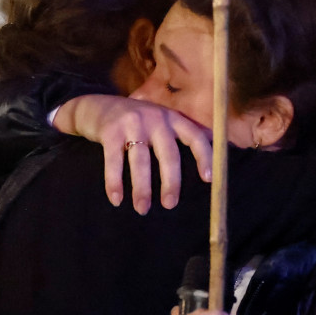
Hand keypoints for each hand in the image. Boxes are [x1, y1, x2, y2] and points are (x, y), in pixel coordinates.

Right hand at [53, 95, 212, 213]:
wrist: (96, 105)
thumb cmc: (136, 119)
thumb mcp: (161, 119)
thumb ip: (183, 131)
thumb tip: (219, 145)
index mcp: (172, 118)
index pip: (194, 136)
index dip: (204, 157)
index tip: (209, 179)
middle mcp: (155, 118)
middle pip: (168, 154)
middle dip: (171, 182)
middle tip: (170, 205)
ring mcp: (132, 123)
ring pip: (141, 161)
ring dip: (141, 188)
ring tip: (142, 209)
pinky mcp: (110, 131)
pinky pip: (114, 161)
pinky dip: (114, 182)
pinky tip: (116, 199)